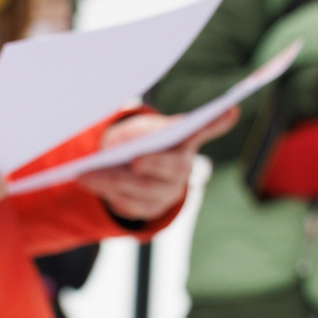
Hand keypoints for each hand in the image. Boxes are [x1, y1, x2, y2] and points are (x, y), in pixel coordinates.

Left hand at [78, 109, 223, 222]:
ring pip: (143, 191)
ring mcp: (167, 192)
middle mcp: (183, 169)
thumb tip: (182, 122)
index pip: (205, 128)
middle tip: (135, 160)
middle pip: (173, 169)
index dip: (216, 121)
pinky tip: (88, 181)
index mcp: (185, 141)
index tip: (231, 108)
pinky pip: (129, 205)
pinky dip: (107, 193)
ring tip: (86, 174)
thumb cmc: (138, 140)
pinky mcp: (149, 209)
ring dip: (113, 182)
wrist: (122, 166)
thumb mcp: (146, 129)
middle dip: (153, 164)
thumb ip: (161, 127)